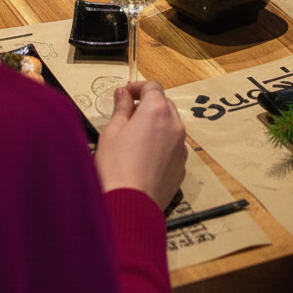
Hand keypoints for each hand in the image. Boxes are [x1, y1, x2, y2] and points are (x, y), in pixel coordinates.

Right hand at [96, 80, 186, 209]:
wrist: (130, 205)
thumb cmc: (116, 167)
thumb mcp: (111, 131)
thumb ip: (121, 108)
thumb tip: (124, 94)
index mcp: (156, 111)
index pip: (152, 86)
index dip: (138, 87)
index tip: (126, 94)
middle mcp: (174, 125)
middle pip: (164, 104)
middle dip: (148, 105)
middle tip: (128, 115)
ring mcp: (181, 147)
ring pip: (171, 125)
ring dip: (157, 124)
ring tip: (135, 138)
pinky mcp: (181, 166)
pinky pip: (173, 147)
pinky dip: (162, 144)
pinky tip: (144, 157)